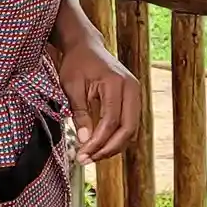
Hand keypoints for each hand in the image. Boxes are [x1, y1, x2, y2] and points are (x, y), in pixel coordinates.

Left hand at [56, 31, 141, 165]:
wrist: (86, 46)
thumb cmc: (76, 63)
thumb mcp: (71, 87)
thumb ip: (80, 114)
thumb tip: (85, 141)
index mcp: (116, 83)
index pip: (111, 121)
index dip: (97, 142)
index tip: (82, 154)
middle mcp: (131, 88)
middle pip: (127, 129)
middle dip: (108, 148)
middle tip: (87, 160)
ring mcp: (135, 93)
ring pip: (131, 129)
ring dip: (113, 146)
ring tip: (91, 156)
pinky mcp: (132, 98)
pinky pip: (128, 123)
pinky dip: (116, 137)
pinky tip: (99, 145)